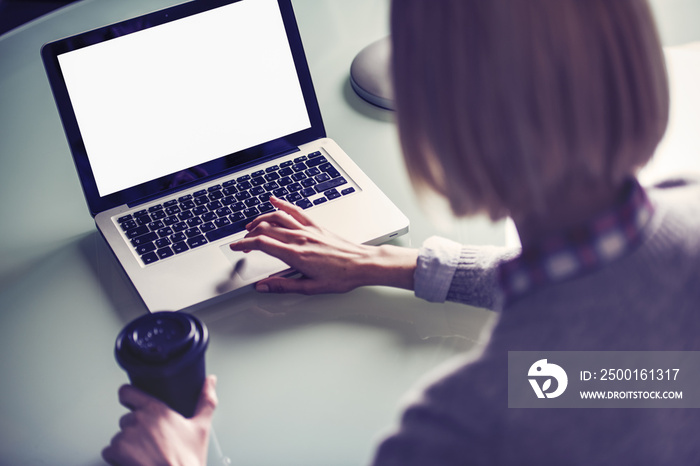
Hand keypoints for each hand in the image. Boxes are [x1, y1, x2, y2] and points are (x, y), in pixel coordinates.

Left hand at [102, 375, 217, 465]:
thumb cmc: (187, 460)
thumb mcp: (202, 427)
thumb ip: (205, 400)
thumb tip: (210, 381)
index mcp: (157, 409)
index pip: (127, 392)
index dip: (129, 397)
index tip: (132, 402)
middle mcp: (138, 419)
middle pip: (126, 418)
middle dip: (135, 429)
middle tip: (150, 441)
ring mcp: (125, 436)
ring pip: (118, 436)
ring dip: (126, 445)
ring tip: (144, 454)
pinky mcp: (116, 452)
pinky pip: (108, 451)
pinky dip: (116, 458)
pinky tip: (133, 461)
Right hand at [229, 197, 416, 294]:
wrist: (362, 264)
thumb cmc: (341, 276)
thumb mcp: (310, 288)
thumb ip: (283, 286)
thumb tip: (263, 286)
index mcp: (295, 254)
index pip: (262, 244)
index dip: (244, 244)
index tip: (235, 247)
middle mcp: (300, 238)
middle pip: (266, 229)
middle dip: (250, 234)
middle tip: (243, 242)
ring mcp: (308, 230)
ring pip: (278, 217)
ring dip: (261, 219)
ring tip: (252, 225)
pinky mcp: (316, 225)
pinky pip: (296, 211)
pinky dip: (282, 203)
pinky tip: (274, 200)